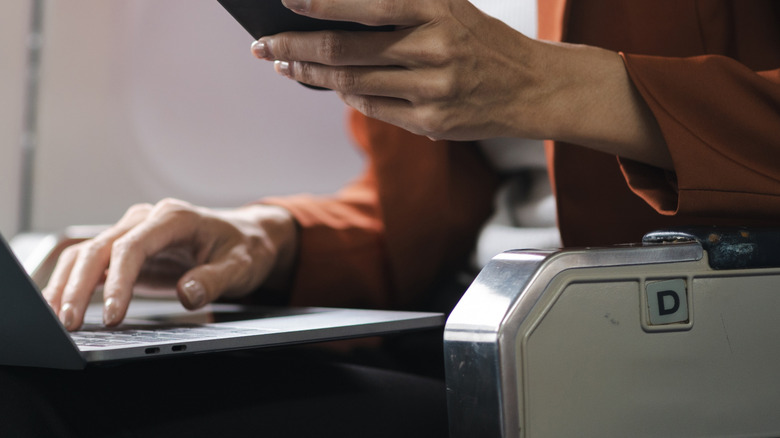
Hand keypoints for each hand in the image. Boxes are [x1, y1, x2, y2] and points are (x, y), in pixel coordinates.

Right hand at [42, 199, 297, 330]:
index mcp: (174, 218)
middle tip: (71, 323)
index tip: (112, 314)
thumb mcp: (241, 265)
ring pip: (87, 252)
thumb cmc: (245, 247)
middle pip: (100, 248)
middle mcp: (148, 220)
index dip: (118, 281)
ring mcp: (134, 232)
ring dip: (67, 284)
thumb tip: (187, 294)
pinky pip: (93, 261)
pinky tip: (62, 306)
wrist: (248, 236)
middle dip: (79, 286)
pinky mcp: (129, 249)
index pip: (133, 246)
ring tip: (58, 320)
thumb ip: (214, 279)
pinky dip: (73, 282)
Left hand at [251, 0, 542, 140]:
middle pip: (347, 51)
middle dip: (296, 48)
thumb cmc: (484, 41)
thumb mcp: (450, 7)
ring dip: (311, 76)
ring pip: (353, 84)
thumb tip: (335, 15)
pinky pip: (373, 108)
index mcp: (440, 8)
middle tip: (264, 46)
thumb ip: (401, 7)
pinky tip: (329, 86)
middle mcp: (436, 48)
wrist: (534, 88)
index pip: (369, 3)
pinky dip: (346, 95)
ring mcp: (435, 90)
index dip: (322, 3)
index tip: (287, 1)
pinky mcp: (433, 123)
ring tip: (286, 66)